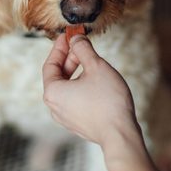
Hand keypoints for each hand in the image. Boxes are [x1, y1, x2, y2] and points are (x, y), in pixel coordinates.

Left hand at [42, 34, 140, 149]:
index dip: (60, 47)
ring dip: (76, 73)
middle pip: (57, 76)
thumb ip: (83, 49)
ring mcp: (65, 118)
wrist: (120, 134)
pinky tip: (95, 82)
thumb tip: (76, 38)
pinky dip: (80, 88)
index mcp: (53, 92)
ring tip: (91, 63)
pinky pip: (74, 101)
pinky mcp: (77, 124)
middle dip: (69, 59)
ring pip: (67, 89)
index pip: (50, 63)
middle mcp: (54, 107)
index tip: (69, 35)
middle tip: (82, 46)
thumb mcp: (96, 66)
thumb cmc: (108, 101)